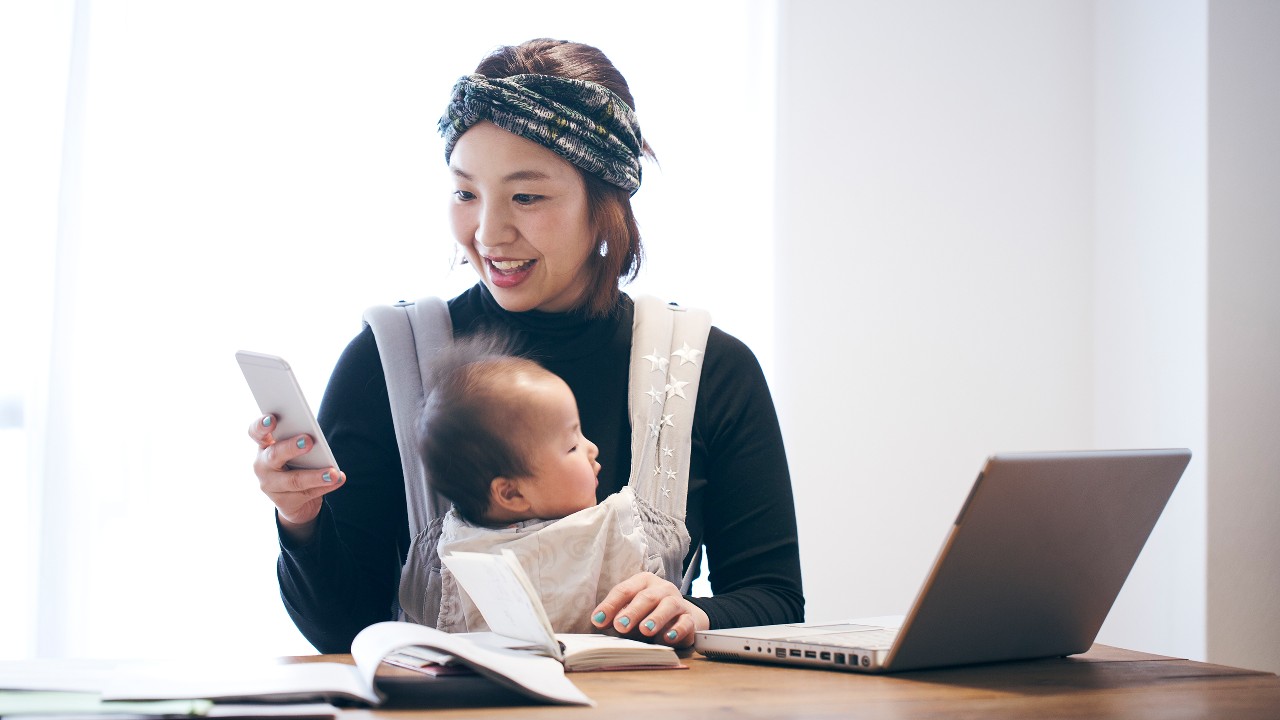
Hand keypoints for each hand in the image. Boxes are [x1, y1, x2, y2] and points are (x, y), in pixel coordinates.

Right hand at [248, 414, 345, 541]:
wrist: (296, 499)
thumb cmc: (296, 463)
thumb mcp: (296, 451)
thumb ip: (301, 440)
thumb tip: (316, 439)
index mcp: (265, 445)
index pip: (256, 433)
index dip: (261, 425)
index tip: (272, 419)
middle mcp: (262, 465)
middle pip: (274, 455)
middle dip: (291, 447)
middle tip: (309, 441)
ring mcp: (270, 485)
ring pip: (294, 480)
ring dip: (316, 476)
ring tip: (333, 473)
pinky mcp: (283, 502)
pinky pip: (306, 493)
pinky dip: (325, 486)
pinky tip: (338, 479)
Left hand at [590, 572, 708, 647]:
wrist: (682, 618)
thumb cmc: (649, 614)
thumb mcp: (632, 612)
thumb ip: (617, 616)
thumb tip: (599, 622)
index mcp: (643, 582)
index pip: (624, 590)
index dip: (610, 605)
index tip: (598, 620)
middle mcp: (661, 588)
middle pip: (646, 597)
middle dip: (632, 612)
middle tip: (620, 626)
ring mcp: (677, 602)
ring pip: (668, 606)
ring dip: (656, 618)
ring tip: (645, 630)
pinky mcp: (690, 618)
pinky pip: (685, 622)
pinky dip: (677, 630)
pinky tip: (667, 638)